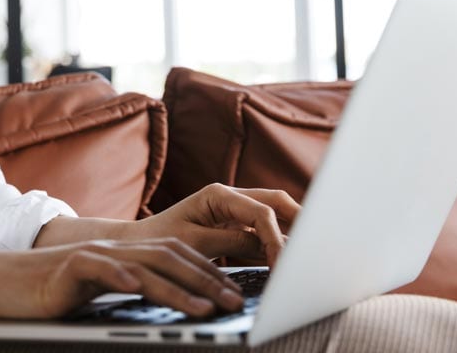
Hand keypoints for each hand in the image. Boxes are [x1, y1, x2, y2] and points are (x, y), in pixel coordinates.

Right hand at [0, 238, 245, 320]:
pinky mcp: (69, 268)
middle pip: (170, 258)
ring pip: (144, 266)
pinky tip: (138, 288)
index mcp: (126, 255)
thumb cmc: (49, 293)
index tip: (236, 294)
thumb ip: (130, 293)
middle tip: (235, 302)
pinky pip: (100, 269)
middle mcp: (114, 251)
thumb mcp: (99, 293)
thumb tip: (169, 308)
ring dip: (179, 287)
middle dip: (207, 280)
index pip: (177, 258)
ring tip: (205, 307)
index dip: (209, 272)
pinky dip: (121, 277)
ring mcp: (92, 256)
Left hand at [135, 183, 300, 265]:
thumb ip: (232, 242)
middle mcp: (229, 196)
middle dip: (299, 220)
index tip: (284, 262)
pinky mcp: (235, 224)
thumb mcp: (194, 244)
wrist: (140, 243)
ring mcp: (234, 208)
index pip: (260, 212)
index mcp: (218, 195)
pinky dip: (278, 240)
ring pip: (274, 212)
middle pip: (276, 201)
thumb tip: (266, 247)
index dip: (276, 237)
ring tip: (311, 250)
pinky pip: (263, 229)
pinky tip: (290, 255)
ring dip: (293, 229)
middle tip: (316, 245)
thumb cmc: (160, 240)